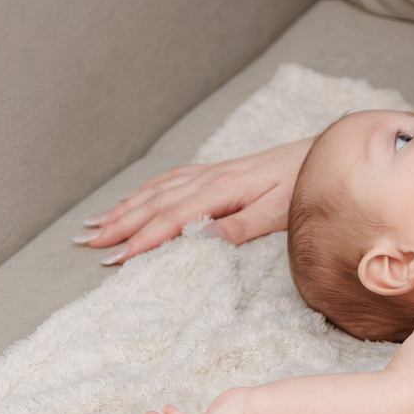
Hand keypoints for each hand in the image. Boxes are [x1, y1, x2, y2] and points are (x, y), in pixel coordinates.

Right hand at [78, 139, 309, 263]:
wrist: (326, 153)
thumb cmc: (305, 187)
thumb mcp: (277, 213)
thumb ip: (237, 227)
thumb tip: (195, 240)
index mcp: (222, 190)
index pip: (171, 219)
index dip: (141, 240)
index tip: (113, 259)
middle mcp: (211, 178)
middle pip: (155, 203)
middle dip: (120, 224)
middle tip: (87, 245)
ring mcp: (213, 171)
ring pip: (158, 190)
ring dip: (125, 207)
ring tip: (95, 225)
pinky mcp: (219, 170)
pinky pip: (172, 179)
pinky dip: (146, 190)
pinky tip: (133, 198)